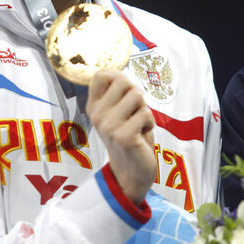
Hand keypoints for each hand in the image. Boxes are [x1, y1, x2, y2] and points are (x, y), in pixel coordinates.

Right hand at [86, 70, 155, 205]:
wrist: (130, 171)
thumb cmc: (128, 135)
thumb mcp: (116, 111)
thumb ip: (116, 93)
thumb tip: (121, 72)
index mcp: (93, 106)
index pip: (101, 75)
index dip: (118, 76)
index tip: (125, 92)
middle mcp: (97, 114)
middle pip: (123, 81)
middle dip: (136, 94)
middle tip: (134, 112)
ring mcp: (108, 125)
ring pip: (137, 95)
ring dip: (144, 109)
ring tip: (137, 124)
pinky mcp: (123, 136)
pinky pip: (146, 114)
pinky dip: (150, 123)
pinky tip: (141, 135)